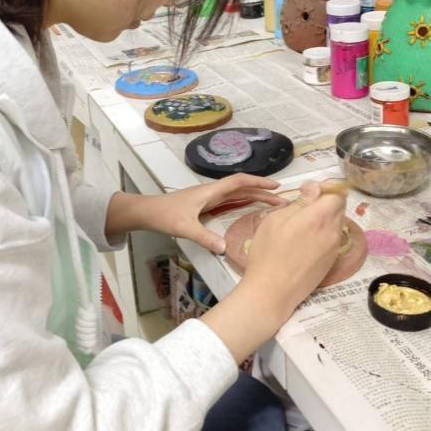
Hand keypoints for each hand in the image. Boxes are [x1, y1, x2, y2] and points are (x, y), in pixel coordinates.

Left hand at [105, 175, 286, 253]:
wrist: (148, 212)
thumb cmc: (165, 215)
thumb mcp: (185, 228)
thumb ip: (204, 237)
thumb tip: (224, 248)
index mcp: (210, 192)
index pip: (239, 182)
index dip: (259, 182)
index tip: (276, 186)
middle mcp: (212, 192)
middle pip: (242, 188)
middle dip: (263, 192)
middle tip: (282, 201)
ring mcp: (209, 198)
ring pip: (237, 194)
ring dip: (255, 197)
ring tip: (273, 205)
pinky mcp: (206, 205)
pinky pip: (230, 201)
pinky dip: (244, 203)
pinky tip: (251, 209)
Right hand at [239, 181, 348, 316]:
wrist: (273, 291)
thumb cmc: (268, 253)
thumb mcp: (276, 220)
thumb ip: (299, 202)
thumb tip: (314, 188)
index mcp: (319, 217)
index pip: (337, 193)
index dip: (325, 188)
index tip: (308, 191)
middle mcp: (332, 231)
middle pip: (339, 207)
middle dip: (325, 202)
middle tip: (302, 207)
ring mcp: (334, 247)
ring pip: (336, 222)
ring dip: (324, 218)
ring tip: (302, 226)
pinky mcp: (332, 261)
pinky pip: (332, 238)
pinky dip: (323, 233)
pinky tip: (304, 242)